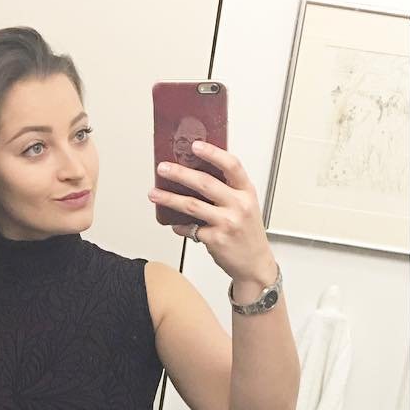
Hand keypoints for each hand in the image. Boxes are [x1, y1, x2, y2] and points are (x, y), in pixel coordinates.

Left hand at [148, 141, 277, 284]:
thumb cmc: (248, 233)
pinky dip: (179, 226)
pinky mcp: (215, 239)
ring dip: (169, 198)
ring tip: (154, 193)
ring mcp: (227, 223)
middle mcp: (238, 205)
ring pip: (192, 205)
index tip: (195, 146)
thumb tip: (194, 175)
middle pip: (205, 183)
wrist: (255, 263)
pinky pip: (189, 228)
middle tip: (163, 168)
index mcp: (246, 192)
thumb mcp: (246, 205)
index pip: (232, 165)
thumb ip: (228, 190)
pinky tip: (174, 224)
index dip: (213, 153)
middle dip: (180, 173)